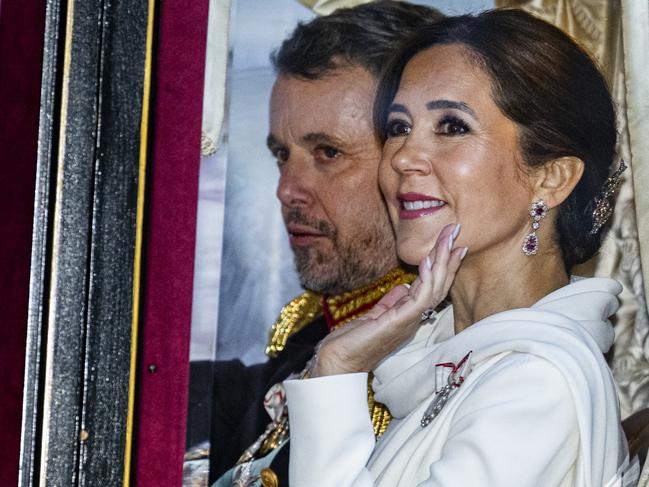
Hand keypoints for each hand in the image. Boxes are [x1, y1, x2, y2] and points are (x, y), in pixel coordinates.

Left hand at [311, 223, 466, 376]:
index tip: (453, 244)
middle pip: (439, 284)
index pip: (433, 287)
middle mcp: (414, 319)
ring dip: (441, 261)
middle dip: (448, 256)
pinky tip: (427, 261)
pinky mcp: (398, 323)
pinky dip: (425, 279)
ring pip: (434, 288)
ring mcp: (408, 321)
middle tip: (455, 229)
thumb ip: (391, 301)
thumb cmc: (353, 342)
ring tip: (447, 238)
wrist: (337, 362)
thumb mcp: (375, 316)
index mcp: (410, 316)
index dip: (444, 265)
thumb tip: (403, 286)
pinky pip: (419, 298)